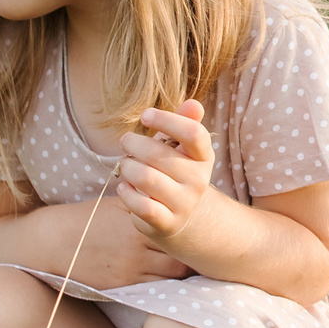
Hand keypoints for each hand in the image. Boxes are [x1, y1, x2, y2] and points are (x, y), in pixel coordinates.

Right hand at [0, 199, 189, 288]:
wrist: (51, 243)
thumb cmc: (84, 219)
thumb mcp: (115, 203)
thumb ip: (144, 200)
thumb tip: (169, 191)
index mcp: (137, 215)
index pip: (177, 220)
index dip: (194, 224)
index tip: (206, 225)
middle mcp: (137, 241)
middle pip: (182, 249)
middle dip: (195, 251)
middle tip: (208, 250)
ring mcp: (131, 266)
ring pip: (173, 272)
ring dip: (185, 269)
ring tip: (194, 266)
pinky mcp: (123, 284)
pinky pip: (156, 288)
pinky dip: (168, 285)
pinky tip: (174, 282)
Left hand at [116, 100, 214, 252]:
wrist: (182, 218)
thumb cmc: (175, 173)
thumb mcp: (181, 149)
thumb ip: (184, 124)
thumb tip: (194, 103)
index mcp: (204, 157)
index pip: (193, 133)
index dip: (167, 120)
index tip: (145, 116)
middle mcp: (198, 180)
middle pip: (158, 154)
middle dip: (133, 145)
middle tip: (125, 143)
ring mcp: (184, 203)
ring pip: (146, 178)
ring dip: (127, 168)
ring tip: (124, 166)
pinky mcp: (167, 223)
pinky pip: (141, 206)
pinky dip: (127, 193)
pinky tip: (124, 188)